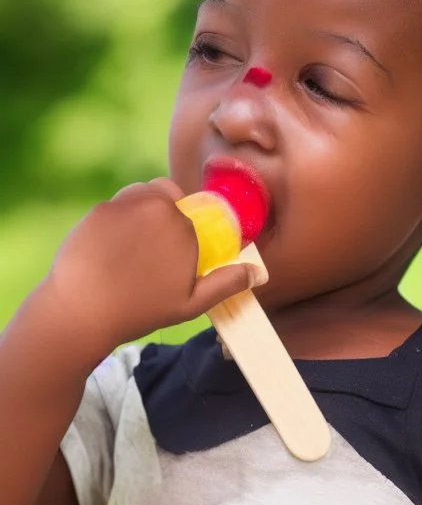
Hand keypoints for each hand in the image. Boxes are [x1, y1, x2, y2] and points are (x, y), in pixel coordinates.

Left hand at [47, 179, 262, 359]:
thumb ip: (226, 283)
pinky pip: (119, 205)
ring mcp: (123, 203)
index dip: (188, 235)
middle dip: (169, 218)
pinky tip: (113, 248)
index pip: (194, 217)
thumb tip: (259, 271)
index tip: (175, 258)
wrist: (80, 310)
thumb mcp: (190, 303)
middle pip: (170, 198)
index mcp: (183, 225)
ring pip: (145, 195)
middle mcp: (155, 204)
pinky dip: (120, 218)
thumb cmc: (140, 310)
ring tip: (136, 247)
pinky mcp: (99, 208)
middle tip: (154, 254)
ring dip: (147, 210)